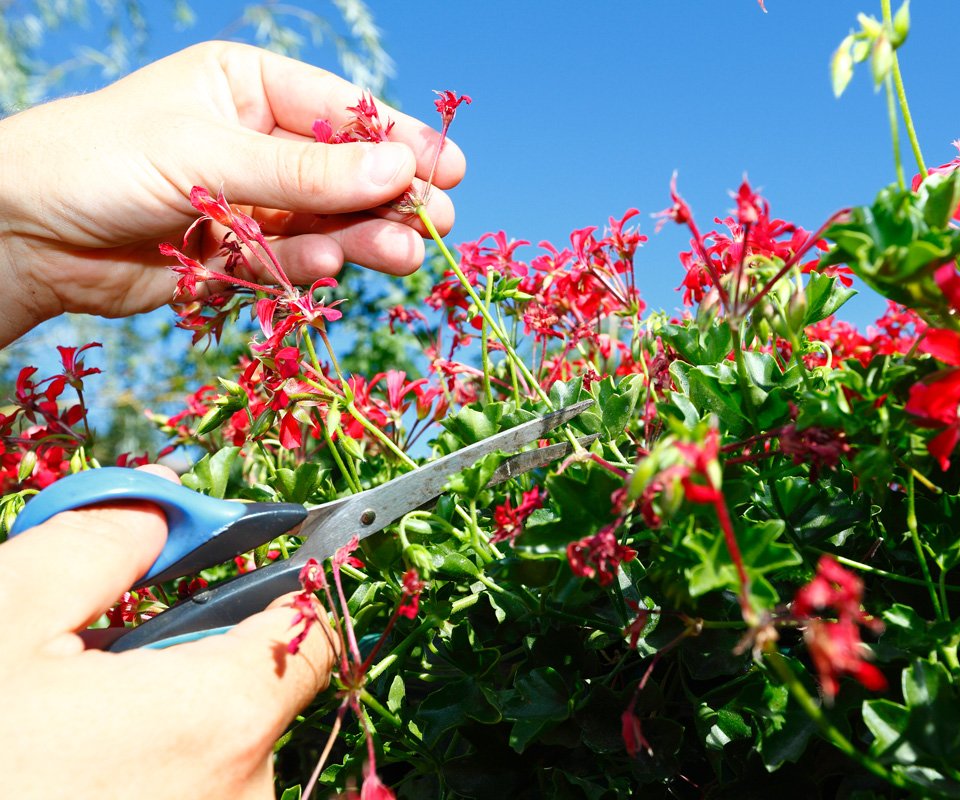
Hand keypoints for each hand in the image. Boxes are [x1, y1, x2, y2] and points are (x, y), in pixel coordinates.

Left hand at [0, 41, 464, 346]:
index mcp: (252, 87)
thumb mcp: (209, 154)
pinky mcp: (246, 253)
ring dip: (368, 237)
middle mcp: (262, 141)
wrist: (26, 233)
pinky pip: (299, 259)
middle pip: (350, 169)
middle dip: (392, 196)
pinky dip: (317, 267)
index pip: (344, 110)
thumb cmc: (101, 161)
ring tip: (404, 256)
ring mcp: (257, 200)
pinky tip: (330, 269)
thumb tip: (401, 167)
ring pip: (333, 220)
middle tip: (437, 222)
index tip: (449, 168)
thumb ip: (307, 172)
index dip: (399, 139)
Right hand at [0, 465, 335, 798]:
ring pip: (213, 758)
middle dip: (184, 667)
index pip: (308, 632)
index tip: (226, 576)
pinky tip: (63, 779)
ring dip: (155, 732)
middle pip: (252, 697)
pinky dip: (142, 780)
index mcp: (220, 718)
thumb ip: (97, 545)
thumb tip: (163, 507)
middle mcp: (241, 797)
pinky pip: (189, 799)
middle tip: (86, 675)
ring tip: (54, 740)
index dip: (274, 589)